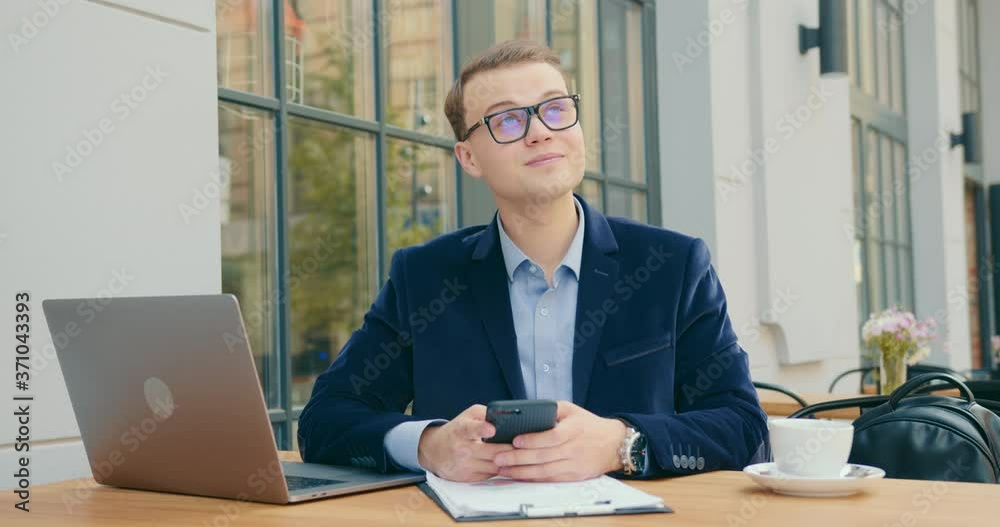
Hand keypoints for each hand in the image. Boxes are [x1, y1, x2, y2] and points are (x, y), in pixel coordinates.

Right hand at [417, 404, 514, 481]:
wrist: (435, 451)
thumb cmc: (457, 431)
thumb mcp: (467, 416)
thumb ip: (485, 414)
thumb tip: (506, 416)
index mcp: (461, 430)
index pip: (471, 429)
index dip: (481, 429)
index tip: (492, 429)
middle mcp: (461, 448)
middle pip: (491, 452)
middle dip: (508, 449)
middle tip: (522, 445)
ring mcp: (464, 465)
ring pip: (494, 466)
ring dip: (507, 461)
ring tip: (519, 454)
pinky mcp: (468, 478)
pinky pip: (491, 475)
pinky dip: (500, 469)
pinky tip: (506, 463)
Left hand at [492, 401, 626, 481]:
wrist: (614, 444)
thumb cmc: (588, 425)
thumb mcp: (572, 410)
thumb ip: (551, 409)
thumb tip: (526, 412)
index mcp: (574, 429)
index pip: (552, 437)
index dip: (533, 440)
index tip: (515, 440)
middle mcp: (574, 449)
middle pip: (544, 456)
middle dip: (518, 458)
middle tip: (499, 457)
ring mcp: (574, 465)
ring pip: (544, 471)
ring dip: (521, 471)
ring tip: (503, 469)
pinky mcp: (574, 477)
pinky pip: (550, 479)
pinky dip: (533, 479)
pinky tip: (519, 476)